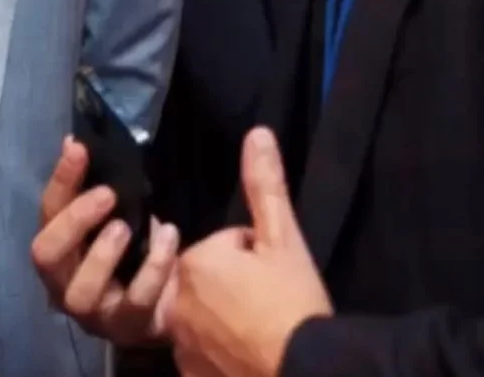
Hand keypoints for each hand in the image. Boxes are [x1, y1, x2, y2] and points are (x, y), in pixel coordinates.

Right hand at [30, 136, 180, 345]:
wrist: (171, 296)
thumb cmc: (134, 248)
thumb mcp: (113, 213)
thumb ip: (93, 184)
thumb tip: (75, 142)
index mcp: (59, 248)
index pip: (47, 212)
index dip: (61, 180)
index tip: (79, 148)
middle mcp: (64, 283)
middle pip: (47, 255)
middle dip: (74, 221)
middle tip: (108, 194)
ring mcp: (93, 312)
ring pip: (81, 292)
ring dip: (103, 254)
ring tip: (127, 227)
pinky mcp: (127, 328)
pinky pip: (135, 302)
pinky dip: (154, 266)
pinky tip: (168, 235)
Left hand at [168, 128, 332, 376]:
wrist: (307, 373)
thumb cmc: (293, 304)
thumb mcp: (284, 238)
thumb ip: (265, 186)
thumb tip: (258, 132)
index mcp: (195, 262)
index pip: (224, 246)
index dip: (253, 258)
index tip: (273, 276)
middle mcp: (176, 303)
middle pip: (209, 281)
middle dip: (234, 285)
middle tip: (269, 302)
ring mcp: (181, 346)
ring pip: (203, 317)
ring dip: (225, 319)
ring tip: (262, 330)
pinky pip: (202, 354)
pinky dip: (220, 354)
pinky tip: (249, 355)